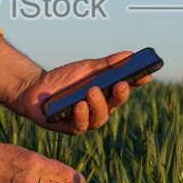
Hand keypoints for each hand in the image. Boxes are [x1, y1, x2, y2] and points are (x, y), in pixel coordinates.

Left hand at [10, 50, 151, 134]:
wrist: (35, 88)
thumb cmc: (63, 78)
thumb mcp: (86, 68)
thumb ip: (107, 64)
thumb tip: (129, 55)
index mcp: (105, 95)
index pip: (124, 90)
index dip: (137, 84)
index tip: (146, 75)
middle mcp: (98, 110)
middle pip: (114, 106)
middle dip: (119, 96)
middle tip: (120, 84)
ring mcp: (85, 120)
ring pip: (99, 118)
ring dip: (98, 105)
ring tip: (93, 91)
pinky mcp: (69, 128)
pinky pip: (79, 126)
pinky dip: (81, 115)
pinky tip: (79, 104)